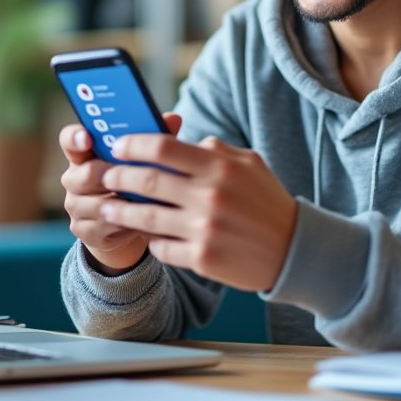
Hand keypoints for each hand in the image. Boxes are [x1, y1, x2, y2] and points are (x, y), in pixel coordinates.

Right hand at [58, 113, 183, 274]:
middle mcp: (74, 178)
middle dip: (110, 175)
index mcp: (84, 154)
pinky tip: (144, 221)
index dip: (76, 138)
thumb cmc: (135, 181)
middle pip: (83, 174)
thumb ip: (152, 138)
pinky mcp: (83, 230)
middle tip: (132, 174)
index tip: (88, 137)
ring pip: (95, 203)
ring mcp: (75, 206)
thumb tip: (174, 118)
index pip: (69, 140)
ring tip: (146, 201)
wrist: (126, 224)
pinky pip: (104, 226)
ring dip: (122, 203)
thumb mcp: (142, 159)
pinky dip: (126, 223)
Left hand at [100, 134, 297, 291]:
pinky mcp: (202, 259)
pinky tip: (148, 235)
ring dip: (119, 211)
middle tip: (105, 175)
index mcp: (220, 167)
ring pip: (145, 218)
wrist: (295, 249)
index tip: (118, 146)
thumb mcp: (250, 164)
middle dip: (117, 177)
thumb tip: (183, 141)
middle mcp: (210, 196)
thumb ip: (216, 151)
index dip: (133, 145)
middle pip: (146, 181)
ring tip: (106, 207)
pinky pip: (161, 248)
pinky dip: (151, 240)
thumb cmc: (268, 202)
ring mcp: (205, 230)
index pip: (163, 148)